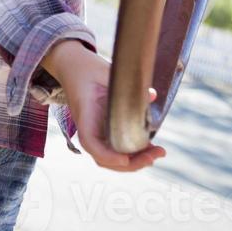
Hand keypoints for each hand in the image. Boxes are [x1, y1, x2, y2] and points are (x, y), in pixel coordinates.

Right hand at [41, 40, 166, 171]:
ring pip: (111, 158)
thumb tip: (151, 95)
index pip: (91, 143)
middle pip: (104, 159)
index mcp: (85, 115)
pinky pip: (116, 149)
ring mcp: (95, 132)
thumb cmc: (87, 69)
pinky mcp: (103, 131)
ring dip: (135, 161)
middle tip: (155, 154)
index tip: (126, 159)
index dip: (107, 155)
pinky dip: (133, 154)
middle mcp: (89, 129)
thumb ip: (127, 84)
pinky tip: (150, 148)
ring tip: (157, 152)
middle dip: (131, 163)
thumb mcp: (106, 72)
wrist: (74, 67)